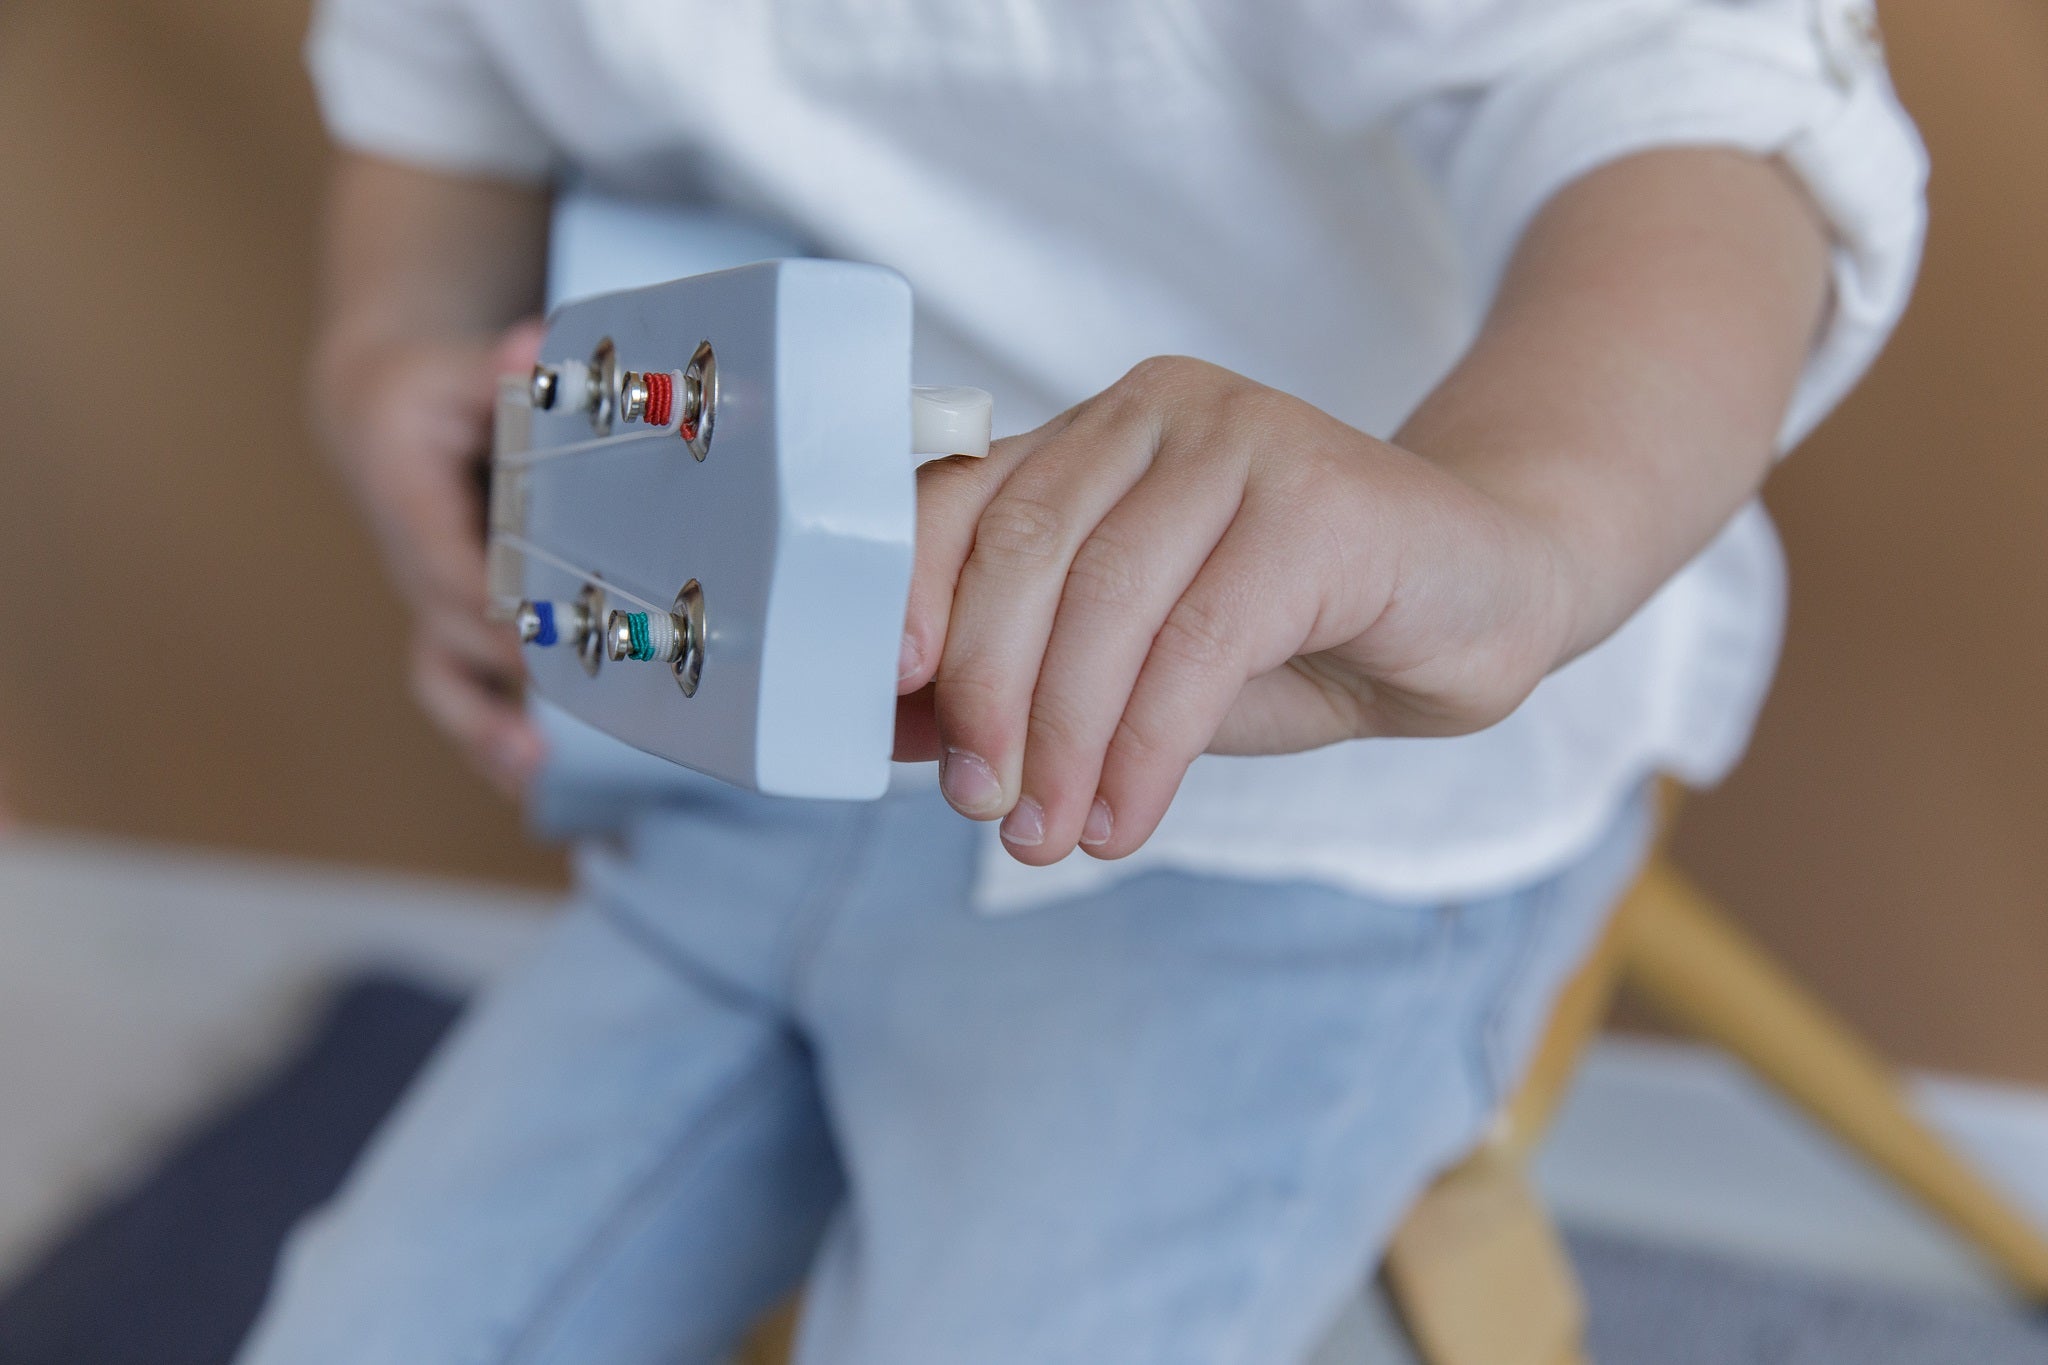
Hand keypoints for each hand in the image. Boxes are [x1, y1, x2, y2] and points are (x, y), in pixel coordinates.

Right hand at [315, 322, 546, 796]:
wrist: (385, 413)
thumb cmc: (432, 390)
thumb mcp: (458, 363)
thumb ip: (501, 364)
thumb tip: (533, 342)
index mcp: (405, 493)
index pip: (447, 559)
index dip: (493, 601)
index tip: (542, 632)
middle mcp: (413, 563)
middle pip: (456, 628)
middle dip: (513, 670)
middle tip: (582, 705)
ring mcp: (432, 604)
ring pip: (446, 676)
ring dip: (488, 729)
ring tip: (538, 773)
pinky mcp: (457, 628)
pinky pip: (467, 691)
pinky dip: (498, 737)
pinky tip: (542, 783)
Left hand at [895, 356, 1571, 865]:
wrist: (1488, 595)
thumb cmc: (1302, 629)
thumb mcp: (1142, 663)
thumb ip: (1032, 680)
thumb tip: (895, 734)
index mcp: (1095, 435)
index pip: (961, 503)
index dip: (908, 602)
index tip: (885, 708)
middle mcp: (1156, 412)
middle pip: (1023, 554)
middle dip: (986, 698)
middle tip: (983, 809)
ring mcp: (1241, 439)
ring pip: (1107, 603)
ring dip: (1065, 742)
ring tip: (1052, 836)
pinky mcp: (1319, 497)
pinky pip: (1199, 641)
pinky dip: (1147, 749)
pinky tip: (1128, 817)